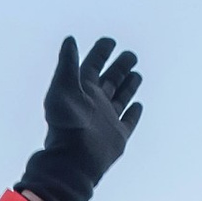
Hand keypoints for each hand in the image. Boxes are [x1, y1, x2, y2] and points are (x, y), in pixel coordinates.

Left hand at [17, 33, 142, 200]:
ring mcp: (106, 120)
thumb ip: (68, 63)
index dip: (101, 52)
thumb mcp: (63, 88)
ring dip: (128, 85)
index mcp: (81, 91)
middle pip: (110, 79)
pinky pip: (128, 122)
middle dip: (120, 66)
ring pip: (120, 98)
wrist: (72, 160)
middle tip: (130, 55)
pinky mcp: (117, 137)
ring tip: (136, 73)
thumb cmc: (65, 125)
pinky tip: (138, 105)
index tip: (110, 41)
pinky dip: (133, 113)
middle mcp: (94, 104)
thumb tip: (70, 40)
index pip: (92, 66)